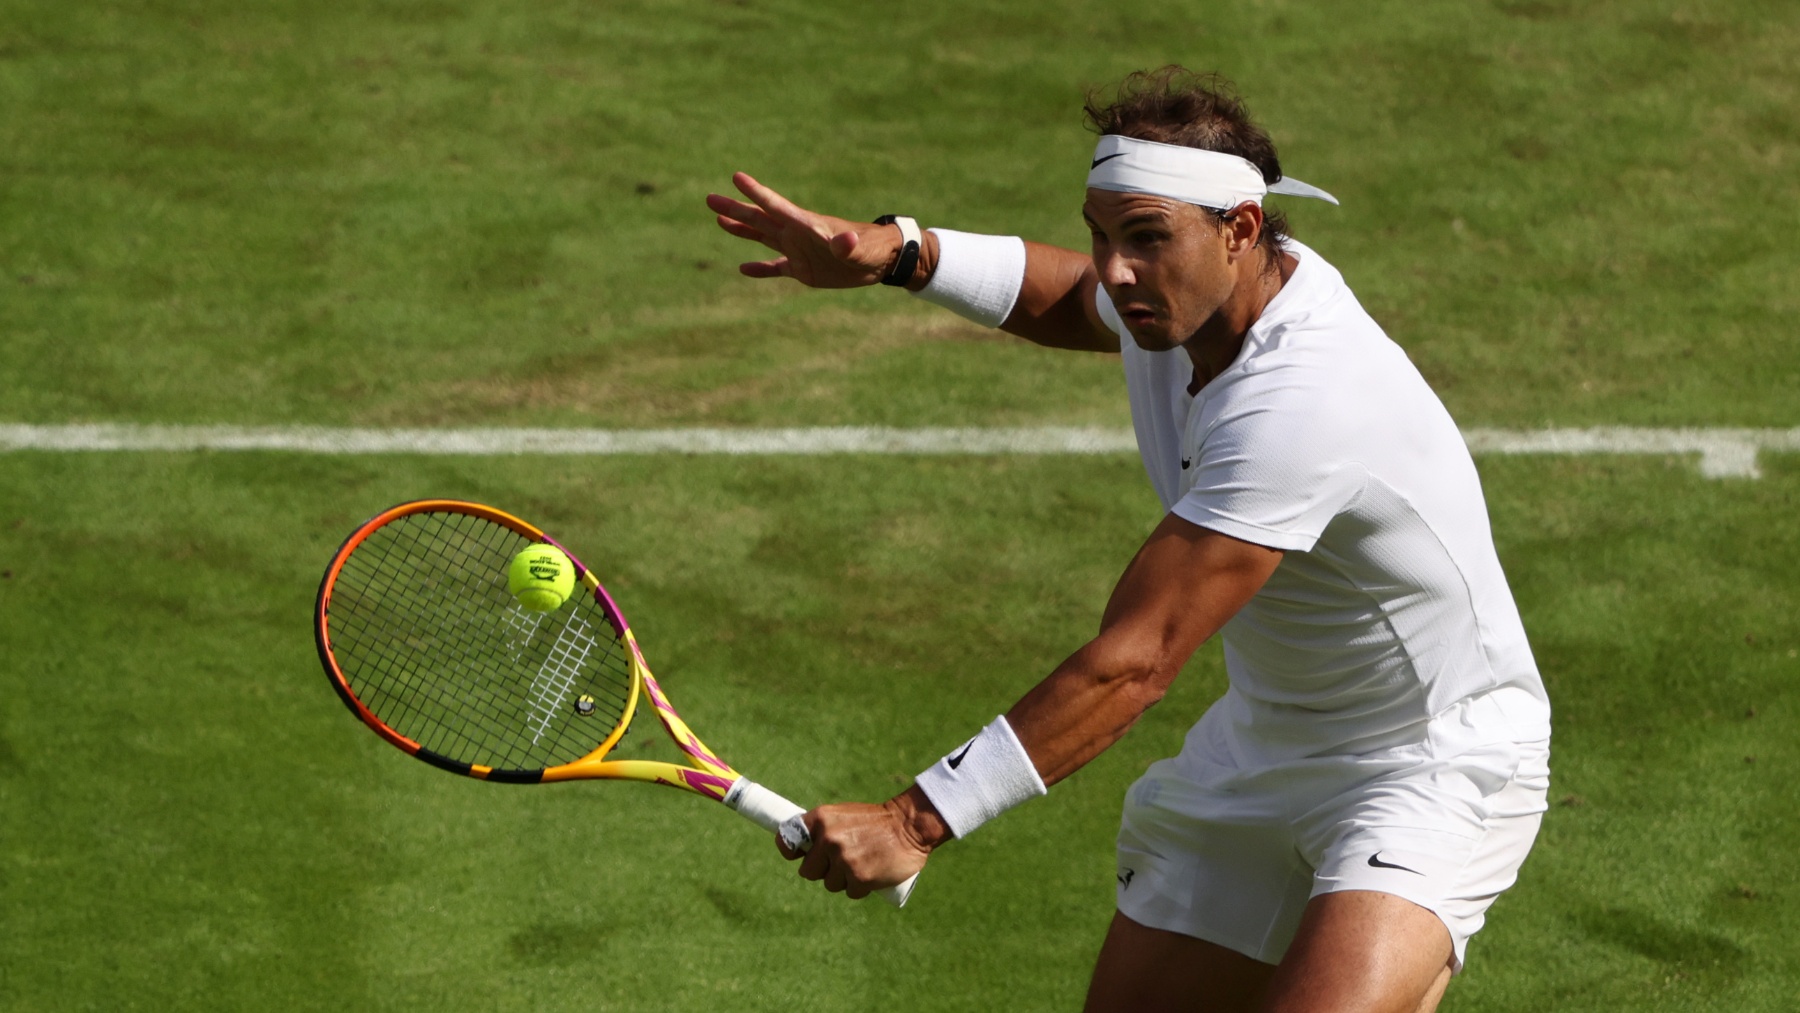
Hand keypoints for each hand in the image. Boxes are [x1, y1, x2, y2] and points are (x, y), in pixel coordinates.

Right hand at [705, 172, 901, 287]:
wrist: (880, 260)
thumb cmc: (871, 249)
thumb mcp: (859, 248)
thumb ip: (848, 244)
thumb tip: (846, 240)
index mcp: (805, 225)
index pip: (775, 206)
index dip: (756, 192)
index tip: (736, 177)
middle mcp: (796, 234)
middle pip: (760, 219)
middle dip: (736, 209)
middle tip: (710, 199)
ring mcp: (797, 250)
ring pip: (762, 237)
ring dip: (741, 230)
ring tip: (719, 219)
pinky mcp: (803, 268)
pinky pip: (775, 267)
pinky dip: (760, 269)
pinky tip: (743, 268)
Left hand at [777, 787, 947, 898]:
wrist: (910, 826)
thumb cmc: (875, 821)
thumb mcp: (842, 815)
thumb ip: (822, 831)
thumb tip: (801, 852)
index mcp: (820, 819)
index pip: (786, 841)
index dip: (791, 852)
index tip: (799, 856)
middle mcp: (828, 839)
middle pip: (808, 871)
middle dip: (823, 870)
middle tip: (843, 860)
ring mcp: (843, 860)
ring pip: (830, 884)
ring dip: (844, 879)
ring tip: (863, 862)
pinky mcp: (859, 878)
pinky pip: (850, 892)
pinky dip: (861, 887)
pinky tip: (872, 872)